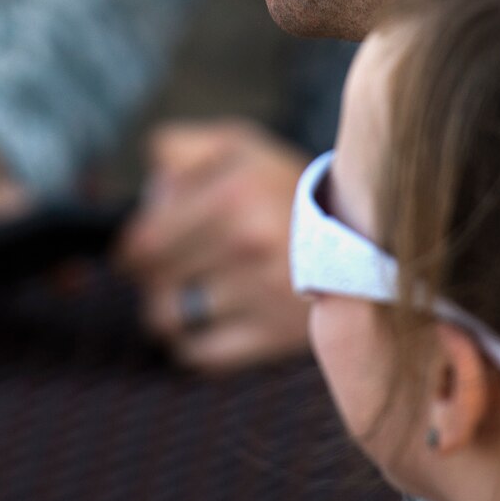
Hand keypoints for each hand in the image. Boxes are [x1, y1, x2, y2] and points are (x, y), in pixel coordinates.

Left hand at [117, 119, 310, 372]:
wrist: (366, 233)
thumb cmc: (282, 187)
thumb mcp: (235, 146)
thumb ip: (177, 150)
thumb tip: (145, 192)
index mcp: (232, 193)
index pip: (141, 243)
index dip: (133, 251)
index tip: (142, 253)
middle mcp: (247, 241)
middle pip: (151, 283)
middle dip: (155, 276)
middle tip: (180, 267)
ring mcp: (263, 292)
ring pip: (168, 321)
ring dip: (172, 312)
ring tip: (197, 293)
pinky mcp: (275, 335)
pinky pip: (198, 354)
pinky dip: (197, 343)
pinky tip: (218, 320)